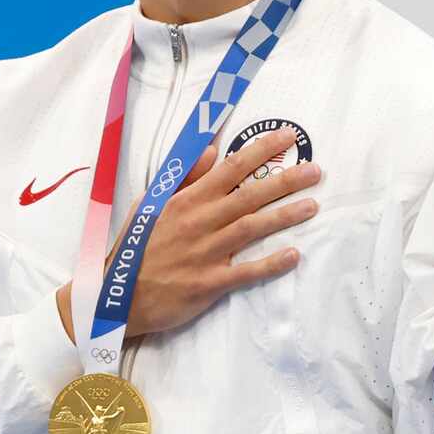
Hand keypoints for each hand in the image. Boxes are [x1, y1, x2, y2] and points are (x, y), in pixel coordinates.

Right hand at [55, 129, 320, 340]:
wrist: (116, 296)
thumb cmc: (136, 248)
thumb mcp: (151, 205)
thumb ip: (184, 178)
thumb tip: (211, 151)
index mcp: (185, 200)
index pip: (230, 168)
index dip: (261, 150)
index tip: (288, 137)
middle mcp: (198, 222)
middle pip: (249, 195)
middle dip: (285, 181)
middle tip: (316, 172)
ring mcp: (204, 253)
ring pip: (251, 229)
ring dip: (284, 216)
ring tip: (312, 206)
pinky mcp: (208, 284)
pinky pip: (245, 272)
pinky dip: (270, 264)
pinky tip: (293, 256)